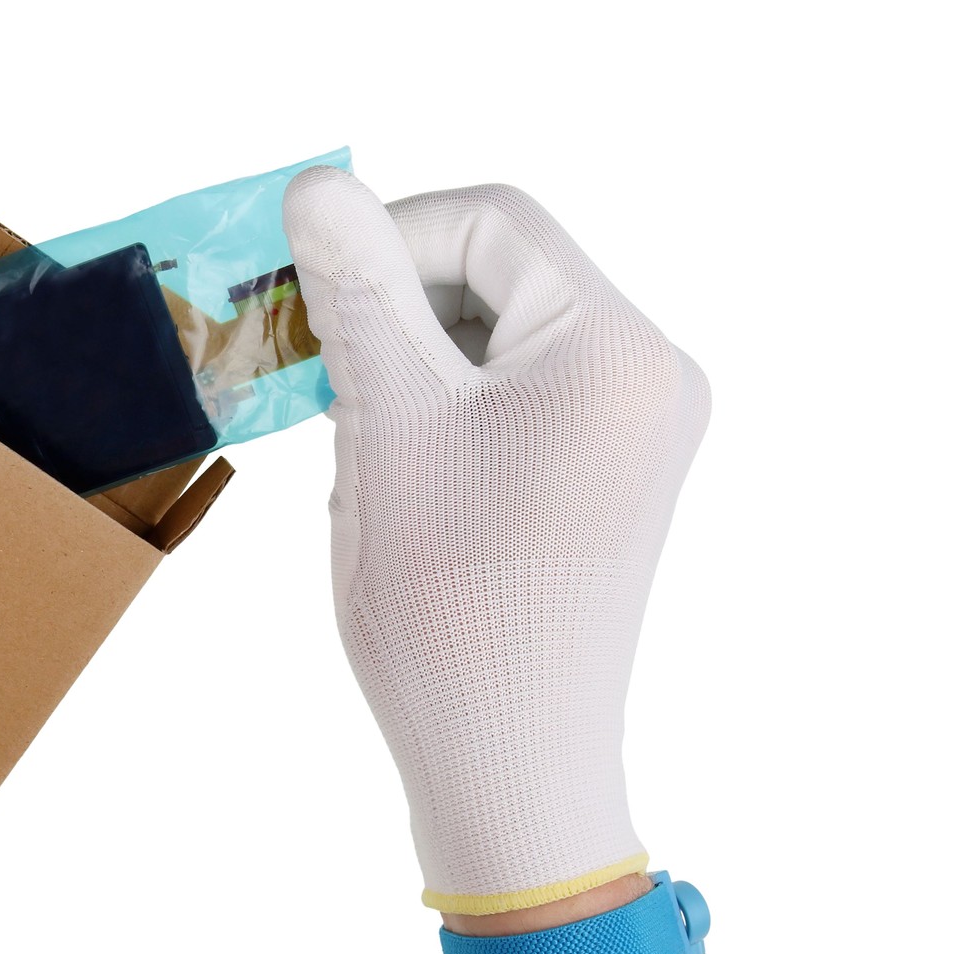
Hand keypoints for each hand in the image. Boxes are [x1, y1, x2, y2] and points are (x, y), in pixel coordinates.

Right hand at [283, 170, 707, 913]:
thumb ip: (356, 293)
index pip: (490, 223)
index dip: (383, 237)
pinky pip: (516, 396)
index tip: (302, 294)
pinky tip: (395, 467)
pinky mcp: (608, 479)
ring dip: (410, 360)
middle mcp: (651, 376)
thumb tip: (315, 189)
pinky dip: (443, 407)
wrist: (509, 764)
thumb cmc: (450, 608)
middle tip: (315, 365)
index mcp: (618, 348)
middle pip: (500, 275)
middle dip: (394, 307)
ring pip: (499, 337)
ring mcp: (634, 432)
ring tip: (358, 437)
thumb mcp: (387, 428)